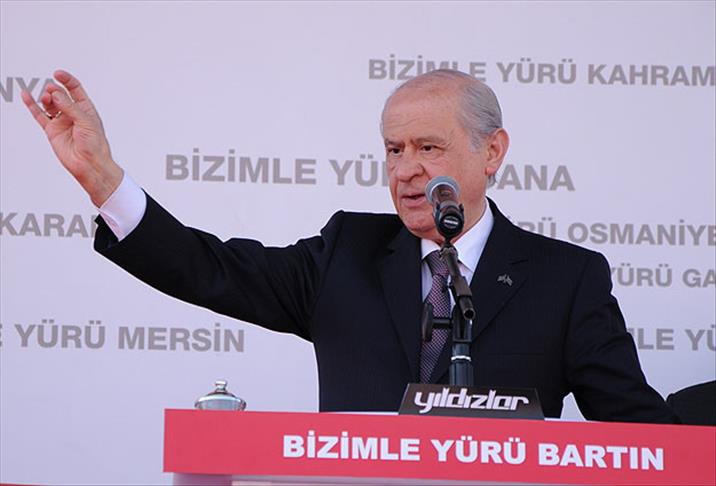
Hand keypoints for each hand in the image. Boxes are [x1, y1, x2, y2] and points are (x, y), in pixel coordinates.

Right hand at [21, 69, 123, 206]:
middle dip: (55, 90)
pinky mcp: (51, 130)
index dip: (66, 80)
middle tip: (52, 91)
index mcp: (85, 108)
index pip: (75, 89)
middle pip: (60, 94)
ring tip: (46, 98)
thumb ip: (70, 107)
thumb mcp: (86, 122)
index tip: (58, 74)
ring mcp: (61, 121)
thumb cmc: (95, 144)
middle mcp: (73, 113)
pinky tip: (26, 95)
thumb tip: (56, 94)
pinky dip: (32, 105)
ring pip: (49, 103)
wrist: (89, 164)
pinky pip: (39, 115)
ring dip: (46, 98)